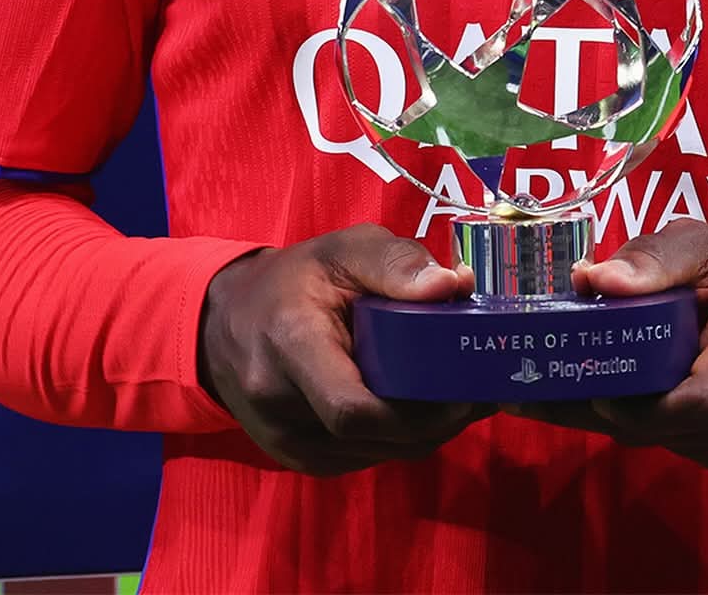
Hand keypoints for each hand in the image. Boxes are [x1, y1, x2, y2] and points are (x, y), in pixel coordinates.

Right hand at [198, 222, 488, 473]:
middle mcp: (280, 404)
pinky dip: (397, 438)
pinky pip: (361, 457)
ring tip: (461, 398)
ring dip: (423, 433)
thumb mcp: (342, 250)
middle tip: (480, 393)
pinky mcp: (295, 458)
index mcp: (290, 344)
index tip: (465, 388)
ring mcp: (284, 440)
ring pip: (373, 453)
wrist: (227, 322)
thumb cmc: (295, 280)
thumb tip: (454, 285)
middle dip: (434, 421)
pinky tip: (421, 409)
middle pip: (372, 435)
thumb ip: (396, 262)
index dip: (416, 410)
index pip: (352, 407)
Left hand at [510, 221, 707, 469]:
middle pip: (677, 428)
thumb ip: (654, 260)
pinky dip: (653, 426)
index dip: (642, 405)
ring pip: (676, 443)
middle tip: (547, 391)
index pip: (702, 400)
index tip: (592, 384)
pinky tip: (621, 398)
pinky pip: (688, 448)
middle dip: (613, 411)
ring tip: (568, 390)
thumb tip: (591, 280)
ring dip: (627, 420)